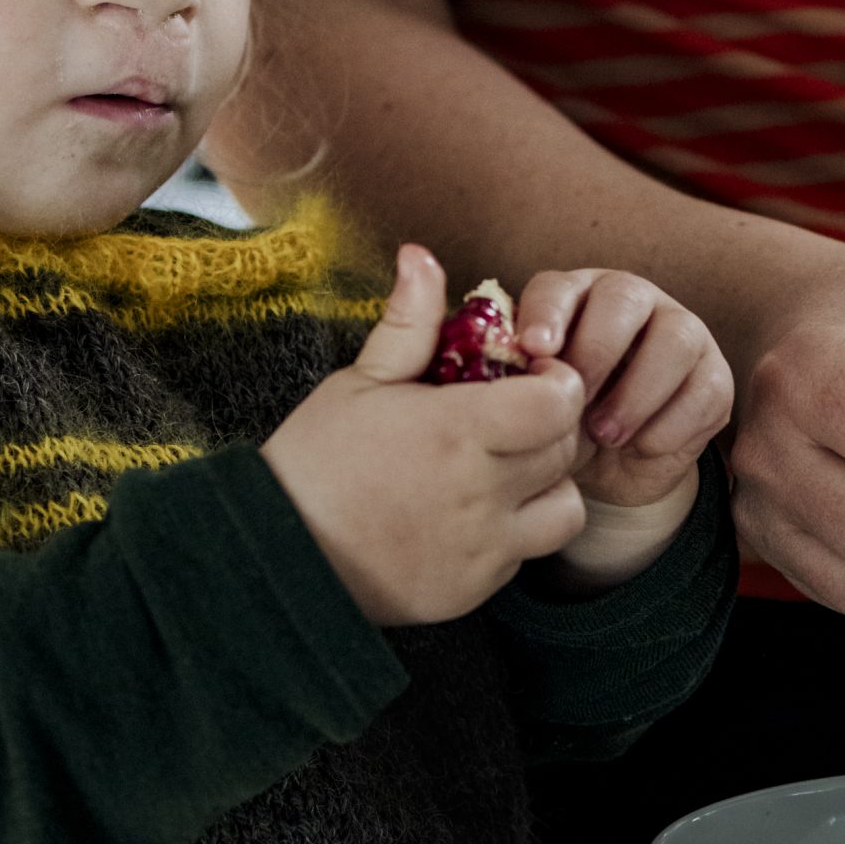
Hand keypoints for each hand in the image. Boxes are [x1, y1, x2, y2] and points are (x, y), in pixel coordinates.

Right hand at [262, 244, 588, 625]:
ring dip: (547, 485)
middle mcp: (481, 491)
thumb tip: (421, 254)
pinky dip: (515, 531)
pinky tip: (471, 515)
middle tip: (510, 420)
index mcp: (456, 430)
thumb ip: (407, 322)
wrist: (279, 555)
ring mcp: (483, 547)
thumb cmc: (315, 459)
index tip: (527, 379)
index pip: (560, 401)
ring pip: (566, 508)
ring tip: (501, 472)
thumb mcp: (358, 383)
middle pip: (566, 449)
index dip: (555, 383)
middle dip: (550, 428)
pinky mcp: (476, 588)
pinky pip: (527, 553)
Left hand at [514, 269, 733, 509]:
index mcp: (578, 298)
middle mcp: (634, 302)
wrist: (612, 469)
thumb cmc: (566, 423)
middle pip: (624, 296)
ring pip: (675, 341)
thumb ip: (526, 381)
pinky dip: (668, 426)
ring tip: (606, 435)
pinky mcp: (715, 378)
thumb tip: (520, 377)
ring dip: (636, 394)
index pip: (559, 287)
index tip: (534, 350)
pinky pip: (704, 391)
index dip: (546, 313)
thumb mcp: (539, 404)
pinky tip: (640, 448)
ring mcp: (683, 334)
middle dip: (596, 349)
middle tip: (575, 400)